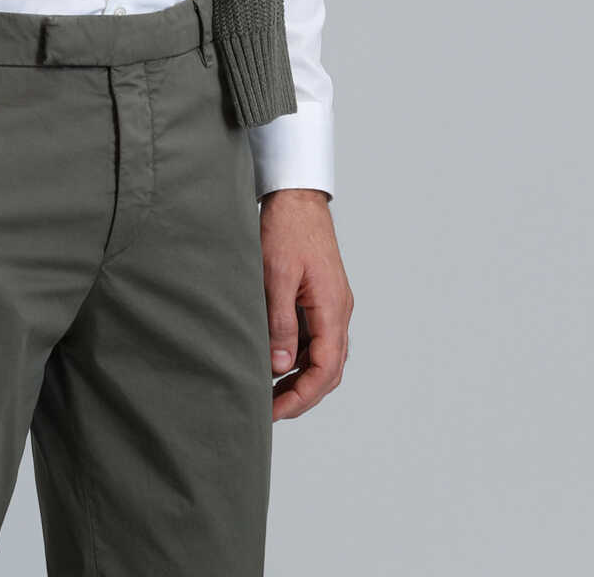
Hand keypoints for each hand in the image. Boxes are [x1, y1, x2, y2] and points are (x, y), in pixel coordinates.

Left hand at [258, 188, 352, 421]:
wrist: (296, 196)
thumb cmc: (287, 229)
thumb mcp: (276, 275)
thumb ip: (279, 321)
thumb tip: (279, 366)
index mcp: (333, 308)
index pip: (326, 369)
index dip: (302, 396)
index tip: (275, 410)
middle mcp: (339, 311)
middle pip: (329, 369)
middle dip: (302, 394)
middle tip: (269, 410)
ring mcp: (332, 304)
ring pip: (323, 355)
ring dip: (300, 378)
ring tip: (269, 392)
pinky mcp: (321, 297)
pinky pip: (316, 337)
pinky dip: (299, 356)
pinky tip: (276, 361)